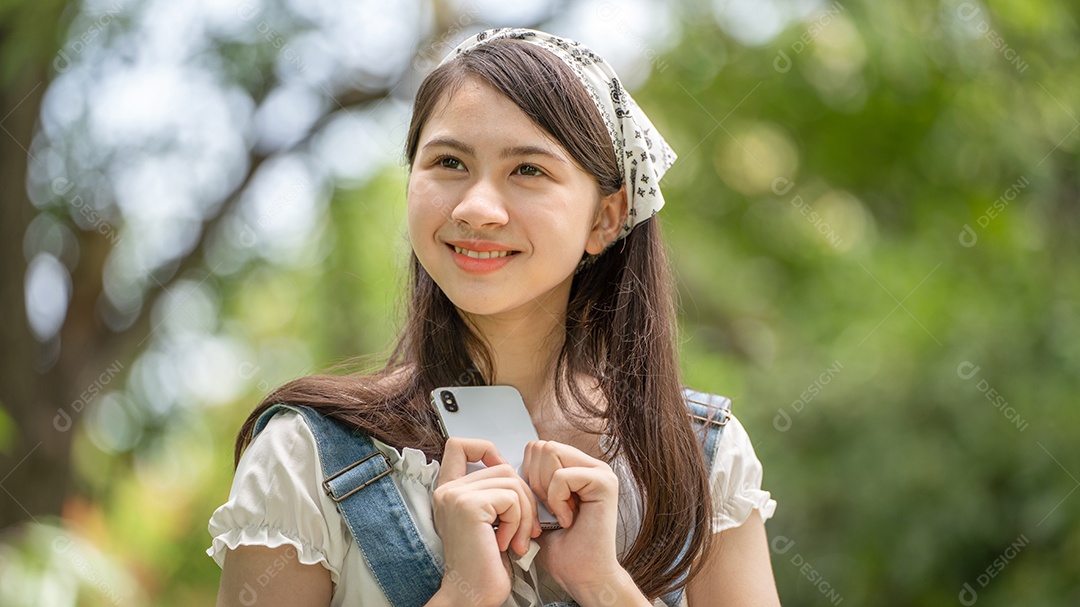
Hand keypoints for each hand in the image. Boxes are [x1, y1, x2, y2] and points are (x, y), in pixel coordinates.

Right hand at [432, 437, 541, 606]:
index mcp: (449, 492)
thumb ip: (494, 493)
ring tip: (516, 540)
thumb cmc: (485, 566)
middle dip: (524, 497)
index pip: (460, 445)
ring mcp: (455, 496)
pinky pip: (511, 499)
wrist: (472, 596)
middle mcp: (447, 490)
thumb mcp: (489, 521)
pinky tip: (506, 543)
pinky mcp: (469, 506)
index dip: (487, 449)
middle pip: (502, 466)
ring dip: (524, 514)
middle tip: (525, 529)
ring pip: (511, 481)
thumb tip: (519, 472)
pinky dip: (518, 522)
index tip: (504, 477)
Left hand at [521, 440, 626, 593]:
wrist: (582, 577)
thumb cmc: (562, 550)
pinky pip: (561, 477)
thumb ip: (529, 482)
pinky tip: (568, 519)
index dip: (527, 475)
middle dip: (534, 480)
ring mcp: (600, 472)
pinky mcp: (605, 483)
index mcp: (576, 467)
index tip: (539, 506)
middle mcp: (590, 465)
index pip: (537, 448)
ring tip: (558, 513)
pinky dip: (556, 500)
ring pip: (550, 453)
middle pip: (541, 446)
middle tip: (548, 510)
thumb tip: (505, 463)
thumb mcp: (536, 508)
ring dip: (544, 489)